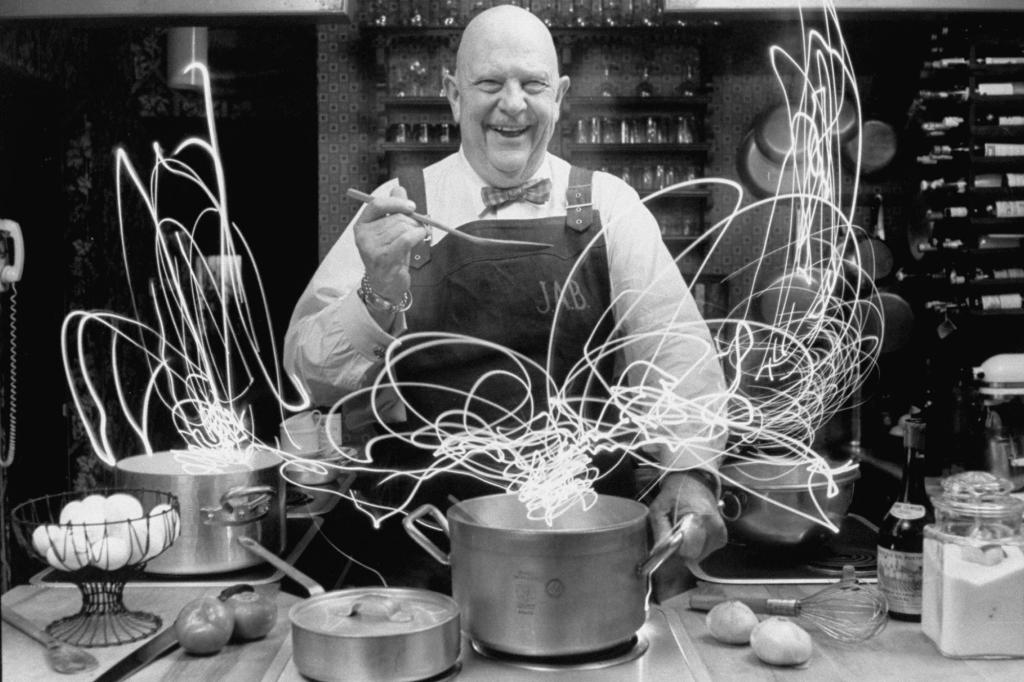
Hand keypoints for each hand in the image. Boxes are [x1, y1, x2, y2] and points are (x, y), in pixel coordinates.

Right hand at [353, 185, 427, 303]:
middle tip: (419, 227)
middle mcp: (363, 236)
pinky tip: (421, 238)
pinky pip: (406, 238)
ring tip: (417, 237)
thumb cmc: (390, 255)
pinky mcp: (383, 258)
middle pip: (395, 217)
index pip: (377, 204)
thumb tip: (398, 188)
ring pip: (403, 227)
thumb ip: (393, 209)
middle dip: (413, 220)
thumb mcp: (391, 230)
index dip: (396, 202)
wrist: (386, 284)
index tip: (411, 206)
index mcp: (362, 225)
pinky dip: (418, 235)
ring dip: (417, 230)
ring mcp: (371, 248)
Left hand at [648, 470, 726, 562]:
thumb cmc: (676, 494)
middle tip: (674, 536)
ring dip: (688, 549)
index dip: (674, 549)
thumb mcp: (659, 508)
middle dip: (681, 551)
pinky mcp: (722, 538)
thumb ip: (660, 531)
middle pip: (694, 556)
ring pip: (699, 556)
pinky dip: (696, 547)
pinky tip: (692, 534)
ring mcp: (720, 533)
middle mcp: (714, 527)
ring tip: (684, 531)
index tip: (669, 540)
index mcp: (699, 518)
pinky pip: (705, 552)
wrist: (694, 482)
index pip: (687, 550)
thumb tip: (660, 552)